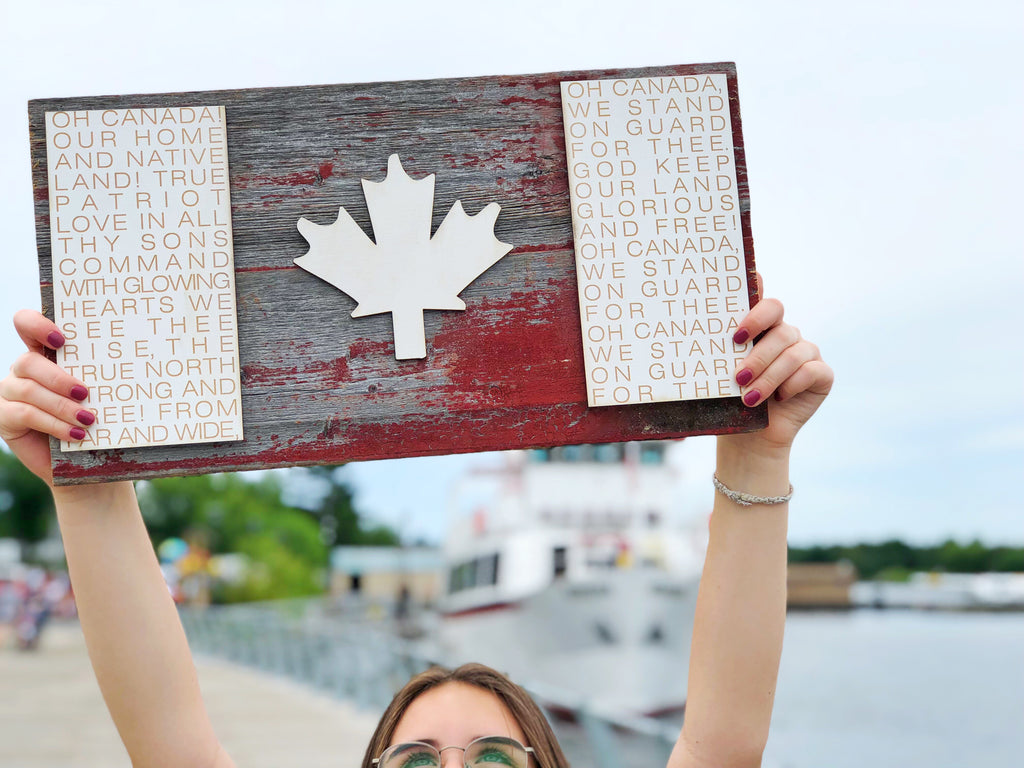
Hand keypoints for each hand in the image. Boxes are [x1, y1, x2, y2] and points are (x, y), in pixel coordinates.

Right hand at [0, 310, 92, 486]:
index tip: (61, 339)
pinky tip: (76, 434)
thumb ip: (101, 376)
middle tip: (85, 393)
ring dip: (60, 405)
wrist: (86, 458)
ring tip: (88, 420)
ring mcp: (10, 392)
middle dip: (58, 378)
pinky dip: (53, 424)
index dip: (37, 324)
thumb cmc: (98, 420)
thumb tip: (134, 361)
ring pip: (27, 389)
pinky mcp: (5, 417)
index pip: (28, 325)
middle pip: (28, 361)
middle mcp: (24, 370)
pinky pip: (24, 414)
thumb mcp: (101, 395)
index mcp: (46, 354)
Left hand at [724, 276, 832, 456]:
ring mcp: (806, 353)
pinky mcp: (821, 374)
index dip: (757, 310)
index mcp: (762, 328)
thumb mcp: (721, 374)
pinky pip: (812, 370)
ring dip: (769, 377)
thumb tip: (690, 332)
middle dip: (758, 355)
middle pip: (780, 330)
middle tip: (738, 377)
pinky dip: (792, 385)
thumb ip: (718, 351)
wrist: (749, 436)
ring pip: (793, 353)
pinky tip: (779, 399)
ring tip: (749, 398)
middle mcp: (786, 335)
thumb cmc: (731, 401)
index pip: (766, 304)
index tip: (738, 333)